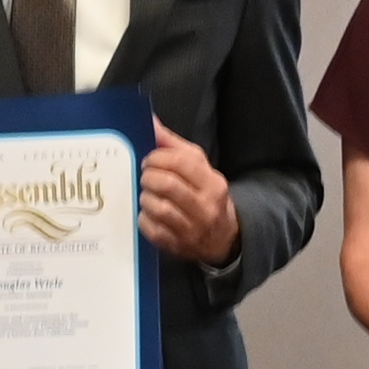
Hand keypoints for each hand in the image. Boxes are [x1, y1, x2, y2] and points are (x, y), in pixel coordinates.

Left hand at [137, 129, 239, 266]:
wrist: (224, 238)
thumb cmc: (205, 195)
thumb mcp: (199, 168)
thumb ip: (173, 145)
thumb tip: (151, 122)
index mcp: (212, 183)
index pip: (180, 162)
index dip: (157, 158)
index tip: (150, 160)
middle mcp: (204, 207)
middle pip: (167, 184)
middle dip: (149, 177)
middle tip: (146, 176)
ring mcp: (191, 229)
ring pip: (159, 208)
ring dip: (145, 197)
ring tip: (147, 194)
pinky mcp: (177, 246)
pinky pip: (152, 230)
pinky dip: (144, 219)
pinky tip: (147, 213)